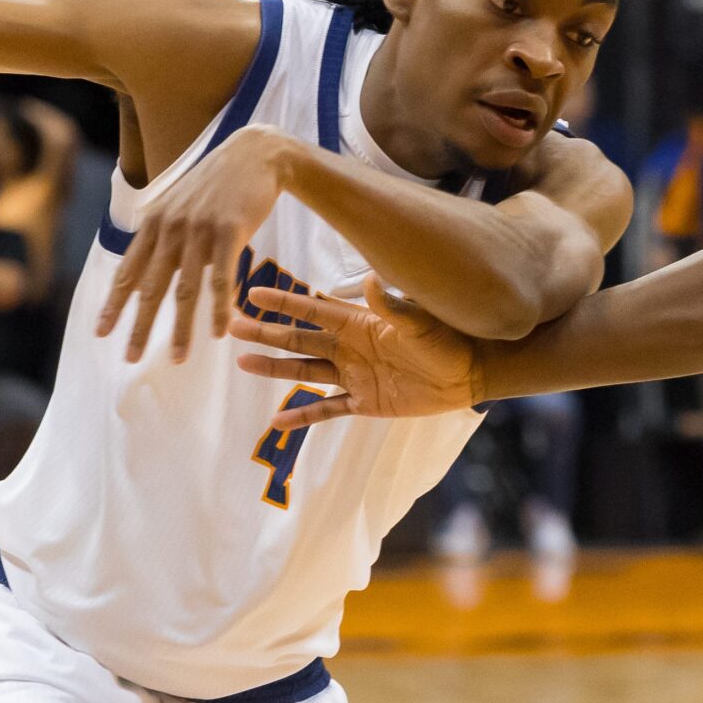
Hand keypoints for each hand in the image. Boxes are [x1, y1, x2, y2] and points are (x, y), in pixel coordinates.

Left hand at [96, 124, 292, 362]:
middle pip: (151, 288)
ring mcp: (200, 230)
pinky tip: (219, 331)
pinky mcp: (230, 231)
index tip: (101, 332)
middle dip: (140, 327)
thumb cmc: (220, 181)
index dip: (113, 304)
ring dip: (182, 329)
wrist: (257, 154)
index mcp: (155, 223)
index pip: (128, 271)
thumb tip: (156, 266)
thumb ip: (165, 232)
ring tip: (179, 358)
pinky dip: (219, 309)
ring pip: (186, 290)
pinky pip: (222, 280)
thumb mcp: (181, 201)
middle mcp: (171, 228)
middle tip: (131, 358)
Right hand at [232, 276, 483, 429]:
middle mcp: (350, 347)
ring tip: (243, 363)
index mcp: (359, 323)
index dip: (283, 302)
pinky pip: (327, 410)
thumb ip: (392, 306)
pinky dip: (303, 416)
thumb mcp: (419, 322)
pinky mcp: (364, 402)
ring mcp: (354, 376)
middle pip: (299, 339)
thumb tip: (369, 280)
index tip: (252, 293)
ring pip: (305, 371)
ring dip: (275, 368)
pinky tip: (277, 422)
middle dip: (267, 333)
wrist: (469, 374)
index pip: (312, 310)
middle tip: (232, 327)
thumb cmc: (448, 339)